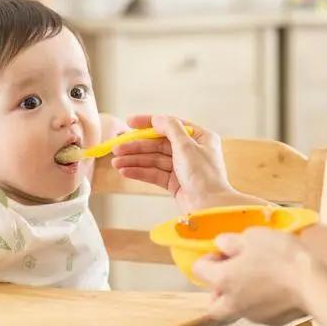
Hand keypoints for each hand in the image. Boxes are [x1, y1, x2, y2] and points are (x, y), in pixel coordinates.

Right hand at [111, 115, 234, 212]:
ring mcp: (182, 168)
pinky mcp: (175, 183)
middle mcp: (191, 151)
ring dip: (134, 161)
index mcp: (200, 138)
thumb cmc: (205, 176)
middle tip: (117, 149)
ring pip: (154, 160)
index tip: (129, 122)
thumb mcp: (187, 147)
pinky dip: (140, 172)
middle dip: (137, 147)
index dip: (148, 123)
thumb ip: (171, 129)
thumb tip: (157, 118)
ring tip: (116, 163)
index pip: (170, 125)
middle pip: (158, 144)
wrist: (210, 207)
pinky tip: (125, 172)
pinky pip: (155, 174)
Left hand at [192, 227, 311, 325]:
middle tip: (234, 273)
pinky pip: (255, 312)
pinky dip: (258, 302)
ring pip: (234, 308)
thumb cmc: (280, 256)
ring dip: (238, 296)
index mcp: (222, 279)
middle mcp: (231, 302)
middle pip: (213, 301)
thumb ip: (232, 241)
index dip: (209, 258)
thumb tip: (221, 244)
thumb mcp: (254, 236)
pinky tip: (273, 290)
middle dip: (218, 288)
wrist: (312, 284)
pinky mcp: (269, 322)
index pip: (199, 269)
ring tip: (257, 279)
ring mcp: (250, 315)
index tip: (226, 251)